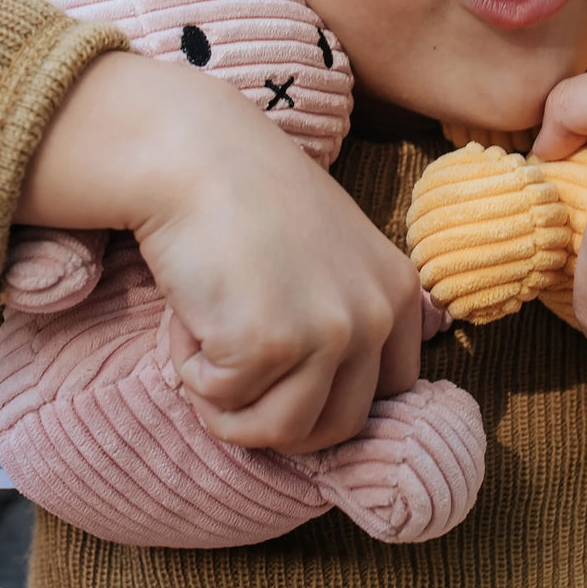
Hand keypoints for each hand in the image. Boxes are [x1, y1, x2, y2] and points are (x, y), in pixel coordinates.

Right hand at [16, 52, 422, 453]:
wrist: (193, 155)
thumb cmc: (243, 202)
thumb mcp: (325, 256)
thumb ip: (341, 315)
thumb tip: (322, 411)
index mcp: (398, 291)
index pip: (391, 394)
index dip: (328, 396)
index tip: (284, 377)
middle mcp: (377, 313)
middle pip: (339, 426)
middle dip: (277, 414)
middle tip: (233, 368)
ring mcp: (330, 330)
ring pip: (284, 432)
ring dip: (232, 404)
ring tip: (209, 340)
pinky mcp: (271, 343)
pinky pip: (223, 404)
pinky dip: (192, 371)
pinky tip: (188, 312)